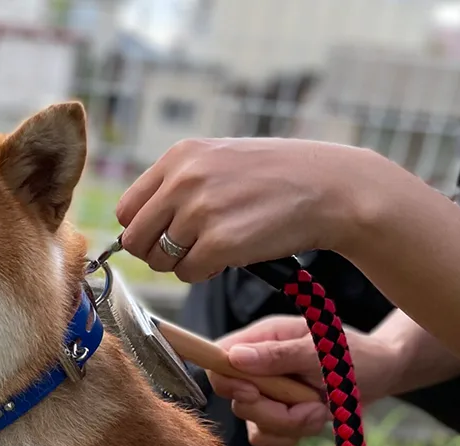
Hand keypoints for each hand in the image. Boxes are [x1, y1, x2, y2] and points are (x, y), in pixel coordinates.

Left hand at [115, 138, 384, 281]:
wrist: (332, 187)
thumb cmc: (276, 178)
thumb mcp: (219, 162)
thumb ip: (177, 186)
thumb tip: (133, 228)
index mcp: (180, 157)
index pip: (127, 210)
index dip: (143, 230)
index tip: (166, 236)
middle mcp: (184, 180)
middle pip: (136, 240)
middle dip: (157, 253)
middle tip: (190, 250)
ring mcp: (201, 211)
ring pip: (161, 261)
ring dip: (185, 264)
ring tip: (218, 246)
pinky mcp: (220, 242)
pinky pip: (188, 274)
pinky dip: (205, 274)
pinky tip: (232, 255)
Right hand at [209, 316, 401, 445]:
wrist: (382, 375)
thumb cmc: (357, 354)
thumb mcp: (323, 350)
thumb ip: (279, 355)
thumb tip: (235, 358)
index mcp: (263, 339)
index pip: (219, 358)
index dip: (227, 381)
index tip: (253, 392)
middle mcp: (258, 366)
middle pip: (236, 399)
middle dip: (273, 411)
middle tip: (310, 404)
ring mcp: (266, 393)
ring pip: (253, 422)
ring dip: (290, 424)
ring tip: (321, 410)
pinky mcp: (276, 416)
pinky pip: (265, 438)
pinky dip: (290, 436)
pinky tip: (312, 420)